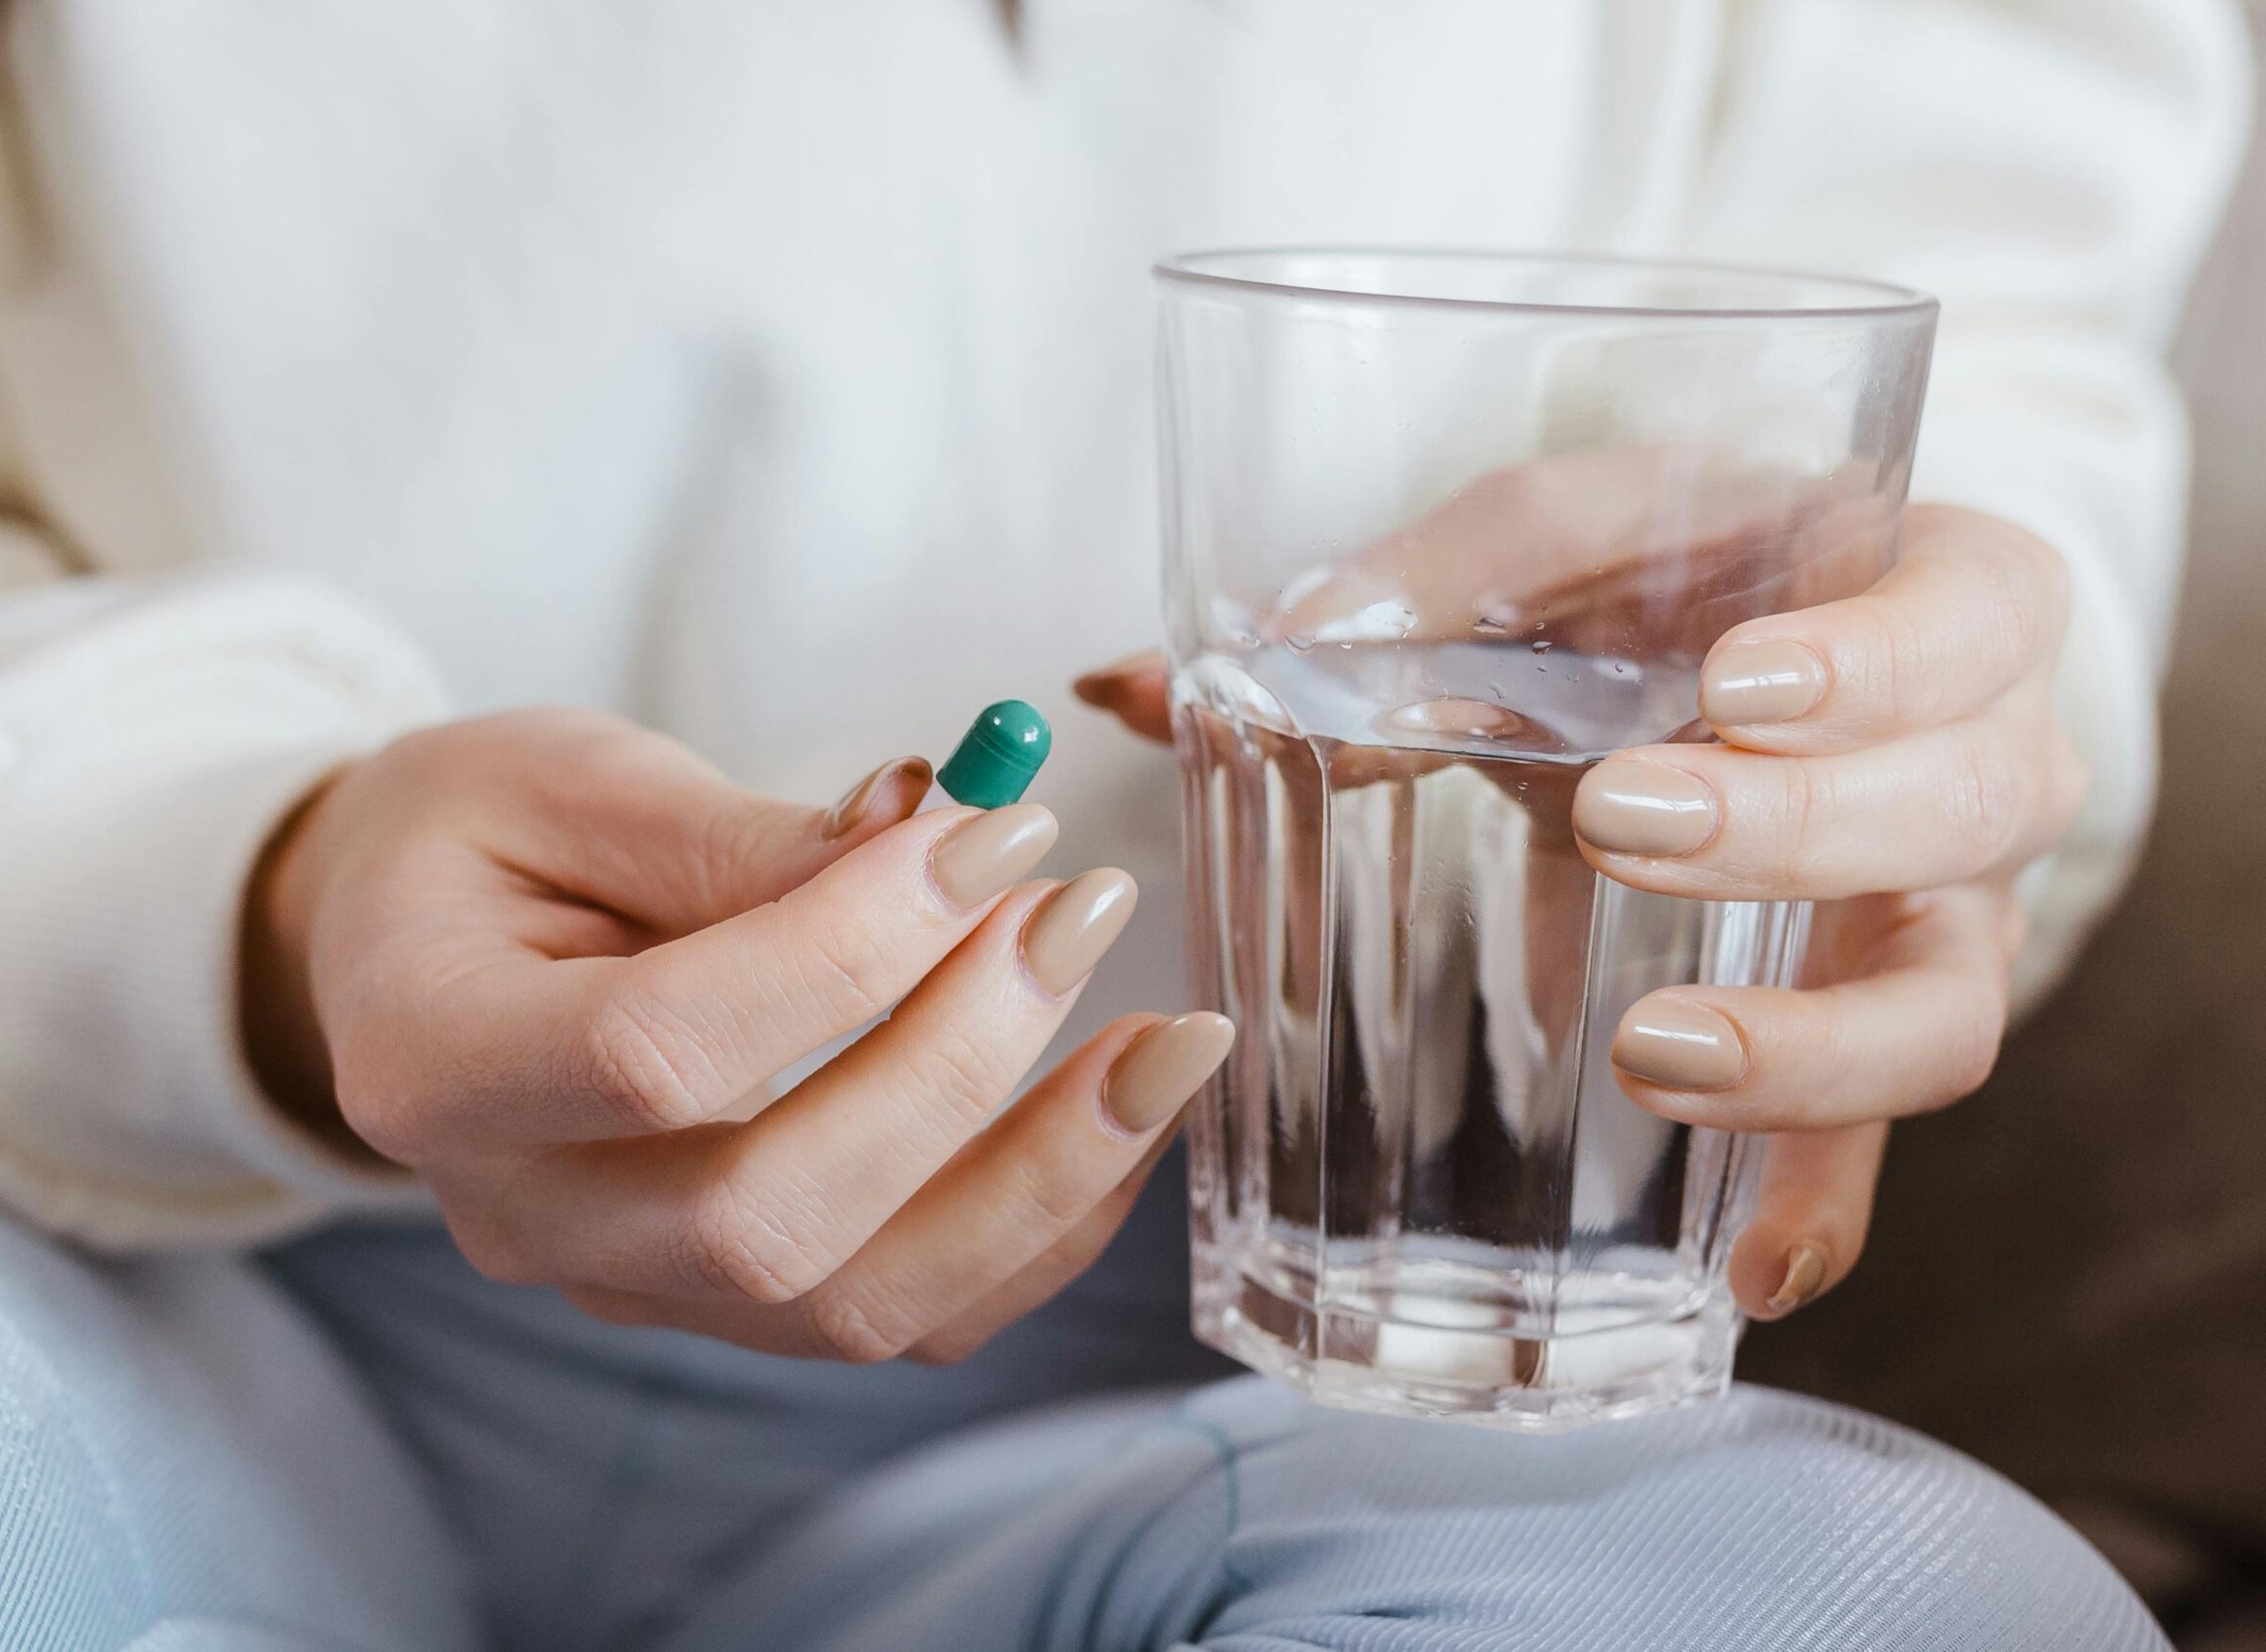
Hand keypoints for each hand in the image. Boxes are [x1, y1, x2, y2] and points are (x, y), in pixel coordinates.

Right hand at [240, 710, 1233, 1363]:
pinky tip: (1120, 1117)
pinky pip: (901, 1315)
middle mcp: (521, 1216)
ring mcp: (623, 1284)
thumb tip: (941, 845)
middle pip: (769, 1222)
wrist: (406, 948)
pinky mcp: (717, 1300)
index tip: (993, 829)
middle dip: (963, 1068)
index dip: (847, 950)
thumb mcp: (567, 780)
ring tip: (1166, 1042)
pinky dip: (1034, 1232)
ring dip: (1039, 1180)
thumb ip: (736, 835)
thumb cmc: (473, 838)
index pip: (658, 1053)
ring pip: (856, 1307)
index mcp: (435, 1061)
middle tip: (1079, 910)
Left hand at [1078, 502, 2081, 1320]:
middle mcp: (1974, 762)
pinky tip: (1745, 1275)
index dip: (1879, 656)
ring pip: (1949, 1001)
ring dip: (1814, 1048)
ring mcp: (1940, 914)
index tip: (1733, 681)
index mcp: (1926, 595)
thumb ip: (1378, 602)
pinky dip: (1819, 1206)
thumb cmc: (1674, 582)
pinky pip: (1884, 1139)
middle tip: (1626, 821)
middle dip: (1799, 827)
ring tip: (1652, 1060)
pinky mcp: (1874, 1022)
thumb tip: (1114, 686)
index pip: (1972, 613)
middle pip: (1967, 807)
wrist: (1772, 653)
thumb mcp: (1558, 553)